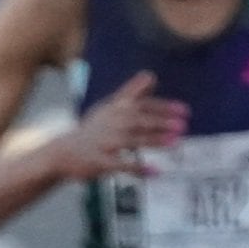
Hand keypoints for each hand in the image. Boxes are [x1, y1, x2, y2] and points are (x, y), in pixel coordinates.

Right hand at [54, 70, 188, 181]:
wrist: (64, 152)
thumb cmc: (92, 130)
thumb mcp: (109, 107)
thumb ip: (131, 92)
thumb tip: (151, 75)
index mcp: (115, 109)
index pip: (142, 104)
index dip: (164, 107)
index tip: (184, 111)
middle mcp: (110, 123)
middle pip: (139, 121)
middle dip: (161, 122)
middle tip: (182, 126)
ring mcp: (104, 143)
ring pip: (133, 140)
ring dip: (154, 141)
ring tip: (175, 143)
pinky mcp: (100, 162)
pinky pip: (122, 165)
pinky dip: (139, 168)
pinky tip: (155, 171)